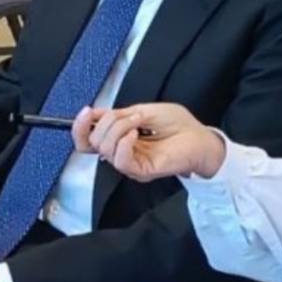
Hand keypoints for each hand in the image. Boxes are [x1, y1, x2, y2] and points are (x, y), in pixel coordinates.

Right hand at [71, 103, 227, 181]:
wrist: (201, 139)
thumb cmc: (178, 125)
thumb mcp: (142, 110)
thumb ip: (117, 114)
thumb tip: (93, 114)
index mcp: (118, 138)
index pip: (87, 139)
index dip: (80, 126)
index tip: (86, 111)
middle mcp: (121, 152)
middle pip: (92, 142)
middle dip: (106, 121)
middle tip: (129, 114)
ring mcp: (131, 163)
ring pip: (105, 149)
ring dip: (119, 128)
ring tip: (138, 121)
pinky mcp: (141, 171)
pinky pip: (121, 161)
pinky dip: (124, 143)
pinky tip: (136, 134)